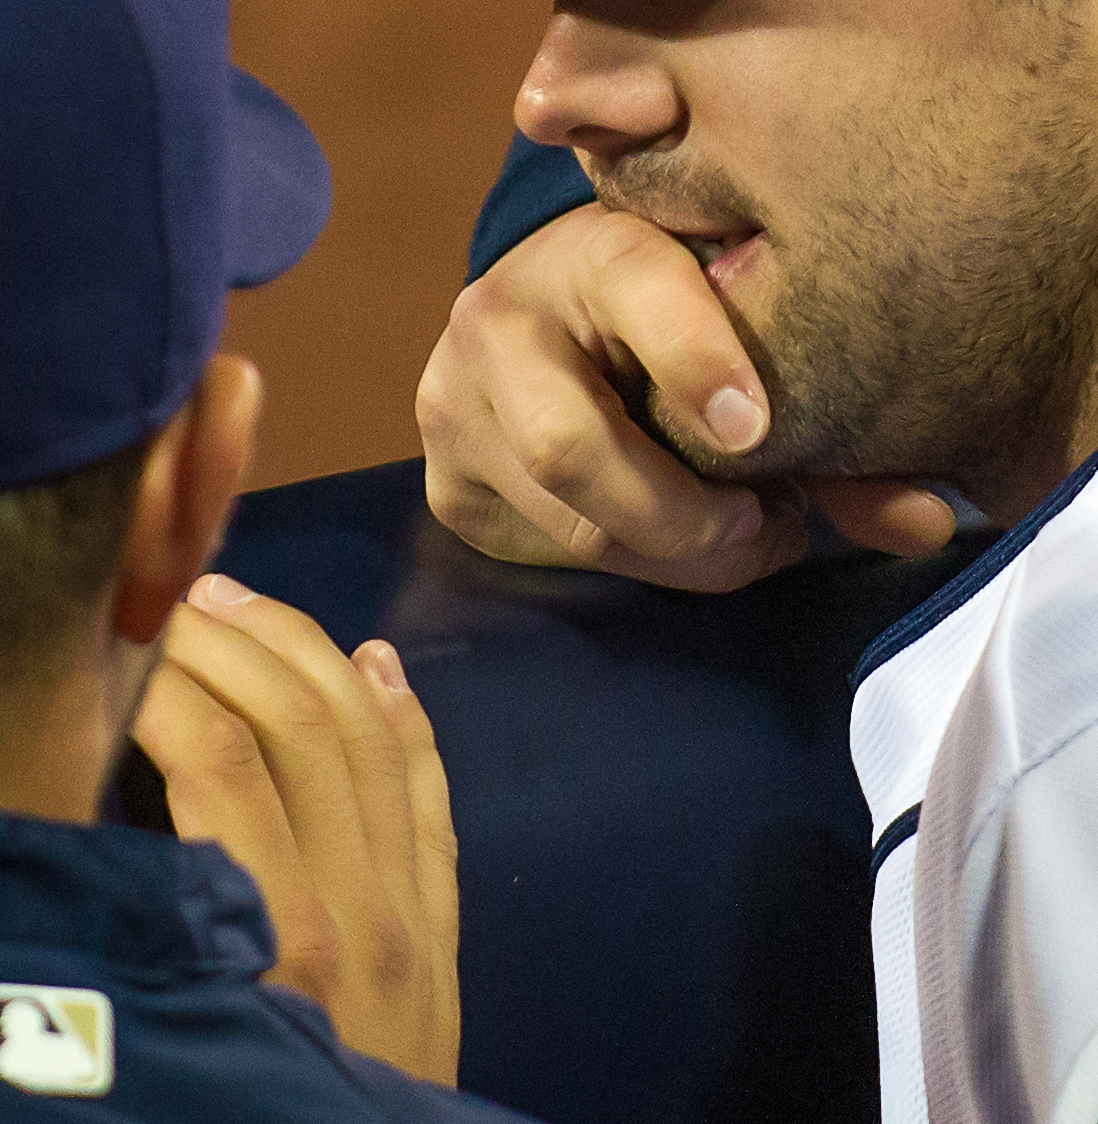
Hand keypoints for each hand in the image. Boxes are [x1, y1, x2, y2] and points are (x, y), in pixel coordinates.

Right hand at [130, 576, 459, 1083]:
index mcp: (285, 938)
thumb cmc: (249, 1121)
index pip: (224, 763)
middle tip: (167, 589)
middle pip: (302, 727)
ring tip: (241, 599)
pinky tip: (377, 660)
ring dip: (308, 653)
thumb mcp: (185, 1044)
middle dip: (233, 642)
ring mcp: (417, 906)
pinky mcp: (446, 924)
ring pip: (370, 741)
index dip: (167, 685)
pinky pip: (431, 793)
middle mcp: (363, 903)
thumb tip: (89, 844)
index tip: (111, 643)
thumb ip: (147, 925)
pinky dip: (406, 715)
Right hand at [416, 202, 955, 589]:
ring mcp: (457, 397)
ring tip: (743, 534)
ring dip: (673, 553)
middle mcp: (505, 311)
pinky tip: (677, 537)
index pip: (638, 290)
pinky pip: (543, 551)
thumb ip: (843, 421)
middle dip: (684, 517)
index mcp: (598, 244)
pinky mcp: (447, 477)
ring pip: (566, 519)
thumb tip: (930, 524)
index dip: (696, 361)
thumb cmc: (700, 306)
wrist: (573, 302)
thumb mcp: (756, 322)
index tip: (758, 431)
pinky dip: (631, 562)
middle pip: (572, 447)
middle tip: (765, 528)